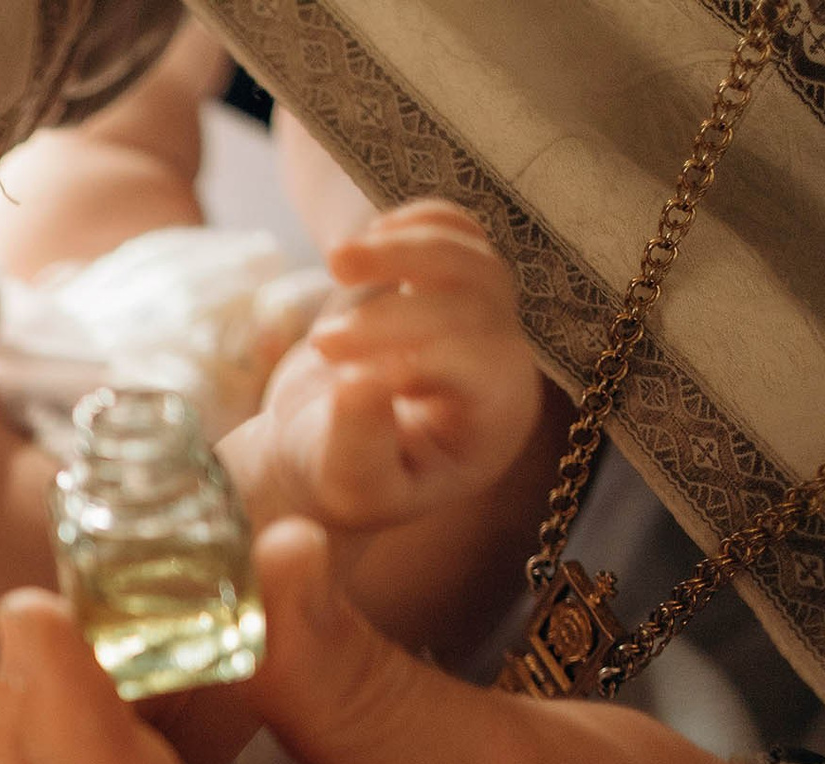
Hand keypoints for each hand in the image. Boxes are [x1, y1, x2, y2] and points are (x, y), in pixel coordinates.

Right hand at [241, 201, 543, 532]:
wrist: (322, 452)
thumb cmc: (340, 479)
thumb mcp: (349, 483)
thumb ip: (359, 442)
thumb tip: (359, 381)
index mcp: (495, 421)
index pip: (476, 366)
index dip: (413, 359)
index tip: (339, 377)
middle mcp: (502, 364)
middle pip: (477, 302)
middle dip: (396, 311)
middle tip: (321, 344)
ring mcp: (481, 319)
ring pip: (473, 256)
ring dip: (406, 247)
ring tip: (337, 259)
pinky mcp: (448, 287)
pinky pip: (461, 232)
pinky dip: (421, 219)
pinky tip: (371, 235)